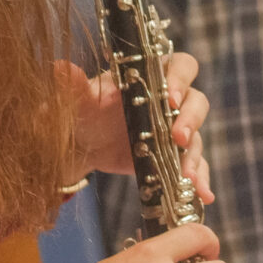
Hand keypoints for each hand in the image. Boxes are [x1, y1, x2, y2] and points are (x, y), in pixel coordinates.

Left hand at [57, 51, 213, 202]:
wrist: (82, 146)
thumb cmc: (82, 112)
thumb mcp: (77, 101)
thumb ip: (73, 86)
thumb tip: (60, 68)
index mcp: (151, 78)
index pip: (180, 67)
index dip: (180, 80)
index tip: (170, 99)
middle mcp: (169, 101)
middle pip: (196, 102)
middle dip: (191, 120)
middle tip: (179, 139)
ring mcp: (174, 130)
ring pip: (196, 137)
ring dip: (194, 157)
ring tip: (187, 179)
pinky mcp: (174, 157)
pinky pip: (195, 166)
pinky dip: (200, 179)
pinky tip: (203, 195)